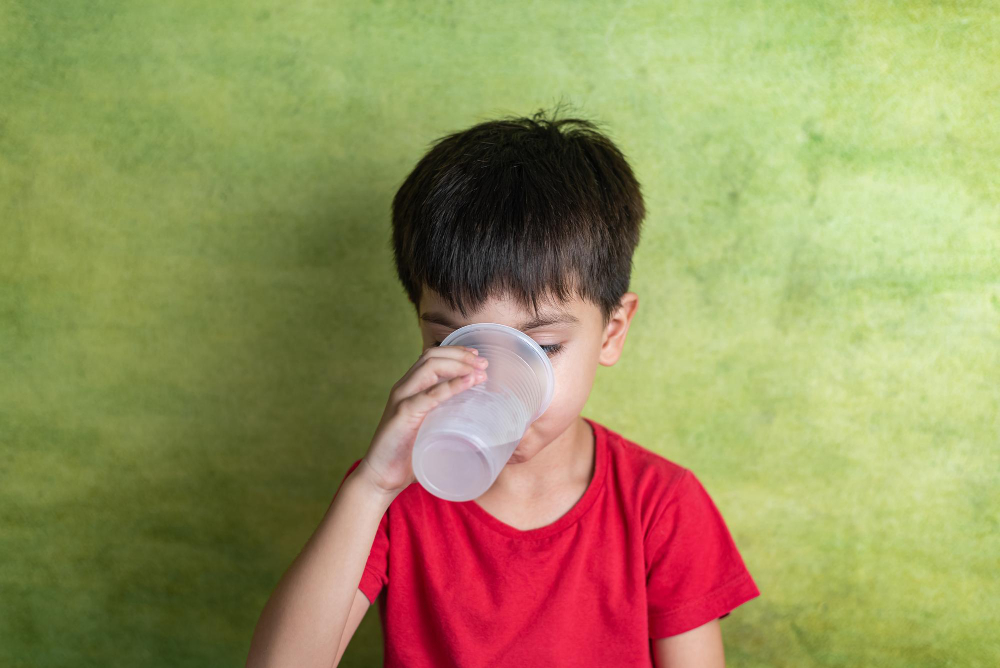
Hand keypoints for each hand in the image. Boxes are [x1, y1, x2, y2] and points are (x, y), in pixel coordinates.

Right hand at [358, 344, 488, 496]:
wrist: (381, 478)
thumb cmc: (408, 456)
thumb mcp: (430, 429)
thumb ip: (446, 420)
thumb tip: (478, 421)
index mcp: (409, 389)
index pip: (431, 357)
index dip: (455, 352)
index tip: (477, 358)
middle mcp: (403, 388)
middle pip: (432, 356)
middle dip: (461, 355)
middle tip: (484, 363)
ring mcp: (402, 399)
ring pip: (430, 367)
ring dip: (459, 365)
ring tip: (480, 371)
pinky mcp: (403, 415)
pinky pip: (429, 395)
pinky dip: (451, 386)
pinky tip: (468, 383)